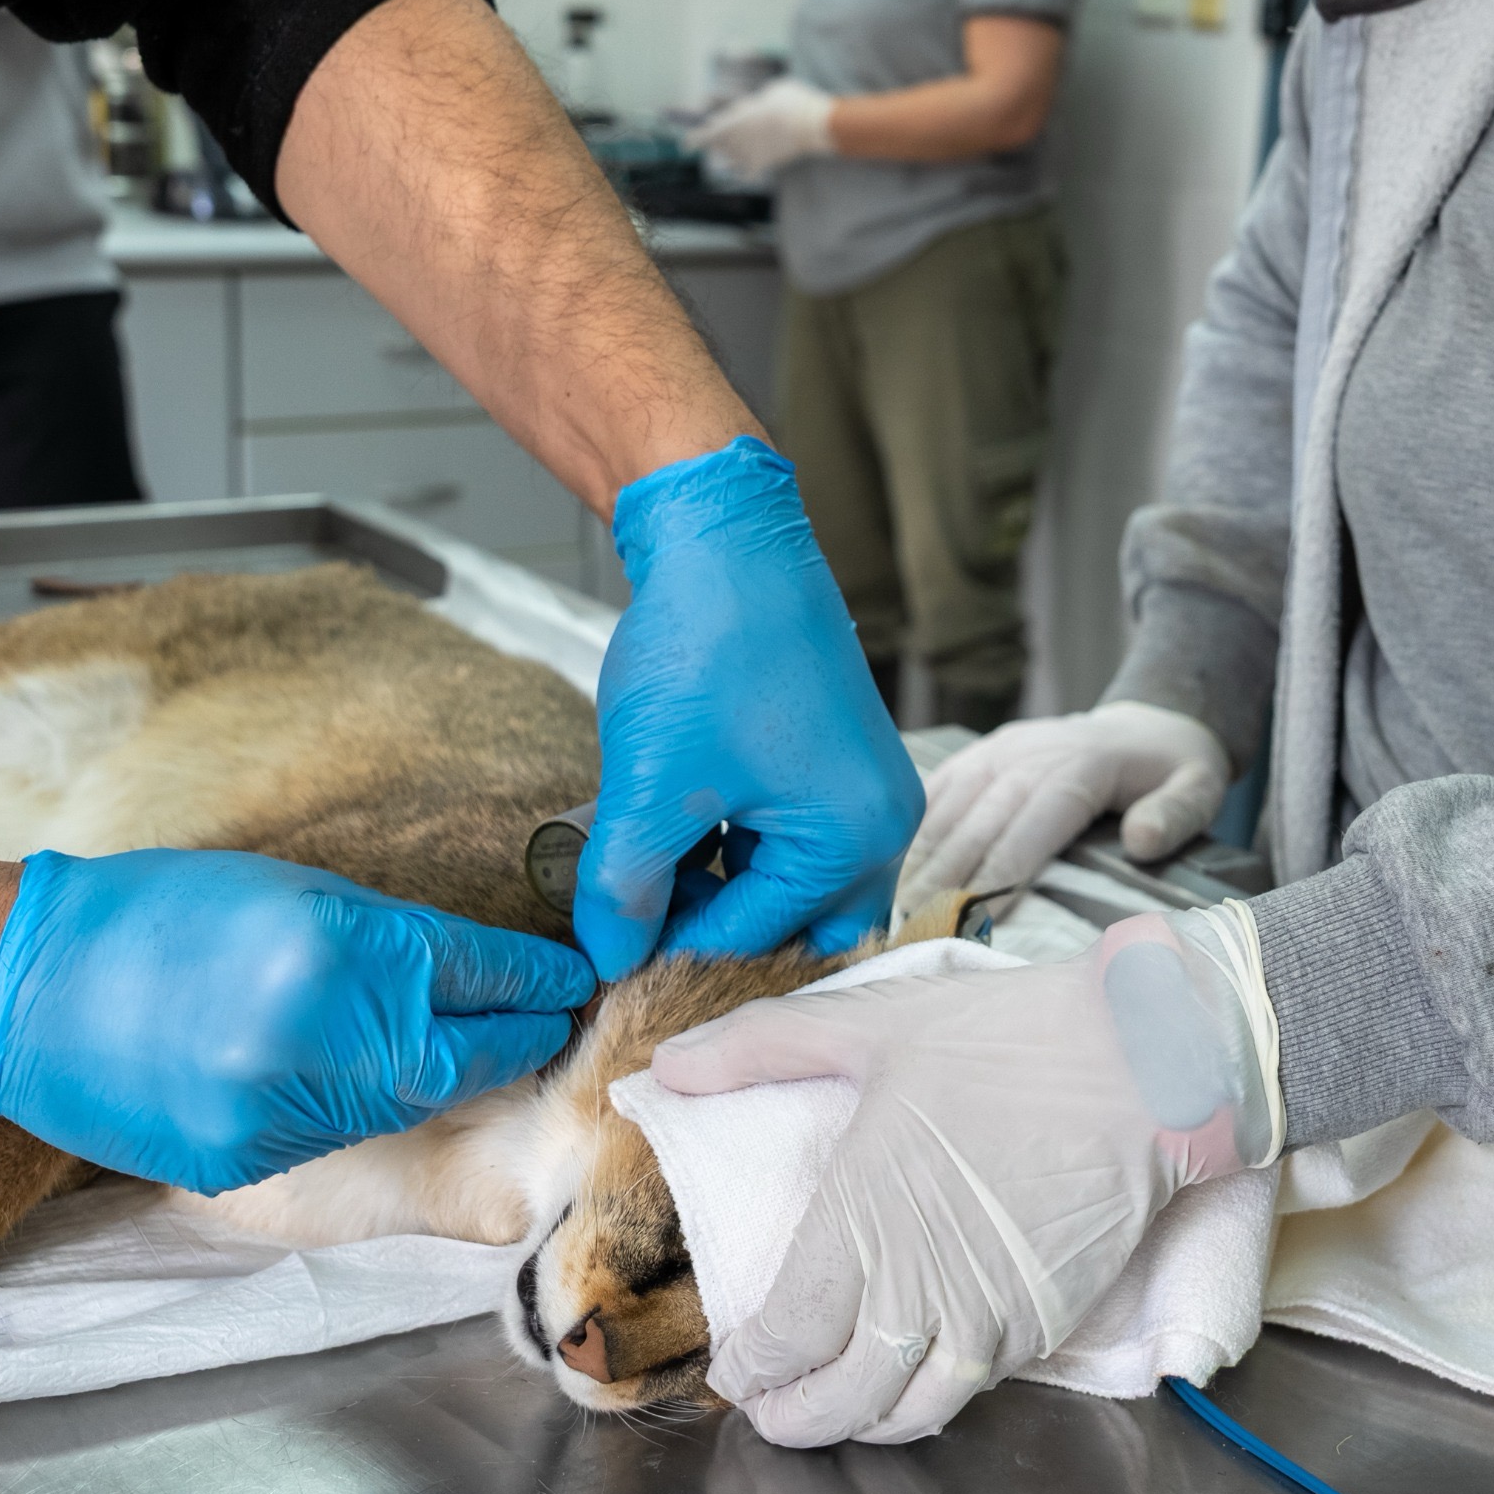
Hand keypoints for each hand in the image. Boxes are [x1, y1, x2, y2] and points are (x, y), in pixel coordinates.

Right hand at [0, 850, 593, 1194]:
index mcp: (342, 950)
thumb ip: (392, 937)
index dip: (538, 976)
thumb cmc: (157, 915)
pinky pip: (341, 1136)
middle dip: (518, 1035)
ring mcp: (285, 1111)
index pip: (482, 973)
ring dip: (448, 1076)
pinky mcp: (250, 1161)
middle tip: (551, 1019)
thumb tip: (476, 971)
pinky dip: (368, 1108)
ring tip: (478, 1049)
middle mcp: (323, 1037)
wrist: (22, 989)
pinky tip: (369, 1081)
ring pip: (412, 1102)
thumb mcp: (295, 892)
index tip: (573, 976)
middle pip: (469, 1053)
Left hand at [580, 437, 922, 980]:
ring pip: (786, 881)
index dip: (673, 950)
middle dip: (715, 926)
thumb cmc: (706, 649)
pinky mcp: (835, 759)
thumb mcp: (650, 784)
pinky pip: (788, 834)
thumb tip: (610, 959)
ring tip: (638, 862)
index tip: (609, 957)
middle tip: (636, 919)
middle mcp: (884, 821)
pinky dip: (727, 842)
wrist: (722, 534)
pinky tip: (664, 823)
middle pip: (795, 926)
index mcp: (859, 837)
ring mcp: (865, 788)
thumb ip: (625, 888)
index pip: (759, 937)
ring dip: (714, 883)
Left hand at [653, 907, 1280, 1445]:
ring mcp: (986, 1317)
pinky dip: (929, 1405)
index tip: (733, 1370)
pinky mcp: (1044, 1322)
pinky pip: (972, 1389)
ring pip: (909, 1413)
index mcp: (860, 1224)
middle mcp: (917, 1290)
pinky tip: (915, 1389)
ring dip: (859, 1427)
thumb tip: (666, 1066)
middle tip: (767, 1416)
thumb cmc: (1008, 1040)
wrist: (1150, 1064)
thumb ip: (759, 1047)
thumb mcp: (871, 1023)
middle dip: (792, 1418)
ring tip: (833, 1419)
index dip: (753, 1366)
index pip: (787, 1334)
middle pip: (839, 1398)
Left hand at [684, 78, 837, 181]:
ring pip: (729, 157)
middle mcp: (739, 138)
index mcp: (737, 118)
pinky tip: (745, 167)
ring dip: (729, 151)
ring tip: (734, 146)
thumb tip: (757, 106)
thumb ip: (757, 101)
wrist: (812, 124)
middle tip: (714, 137)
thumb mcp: (772, 90)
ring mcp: (751, 153)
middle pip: (718, 144)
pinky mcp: (765, 164)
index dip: (695, 139)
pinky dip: (744, 169)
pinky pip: (746, 171)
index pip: (708, 132)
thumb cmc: (793, 102)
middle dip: (715, 140)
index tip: (686, 144)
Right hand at [901, 701, 1229, 902]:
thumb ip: (1176, 814)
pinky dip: (911, 832)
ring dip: (916, 861)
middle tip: (911, 930)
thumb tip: (1140, 840)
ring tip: (891, 911)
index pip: (1027, 827)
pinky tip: (888, 870)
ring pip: (946, 808)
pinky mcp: (980, 755)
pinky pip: (936, 792)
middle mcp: (1028, 754)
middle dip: (941, 880)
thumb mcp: (1200, 786)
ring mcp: (998, 751)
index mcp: (1078, 767)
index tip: (966, 919)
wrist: (1147, 725)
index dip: (995, 875)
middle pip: (976, 822)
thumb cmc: (1173, 770)